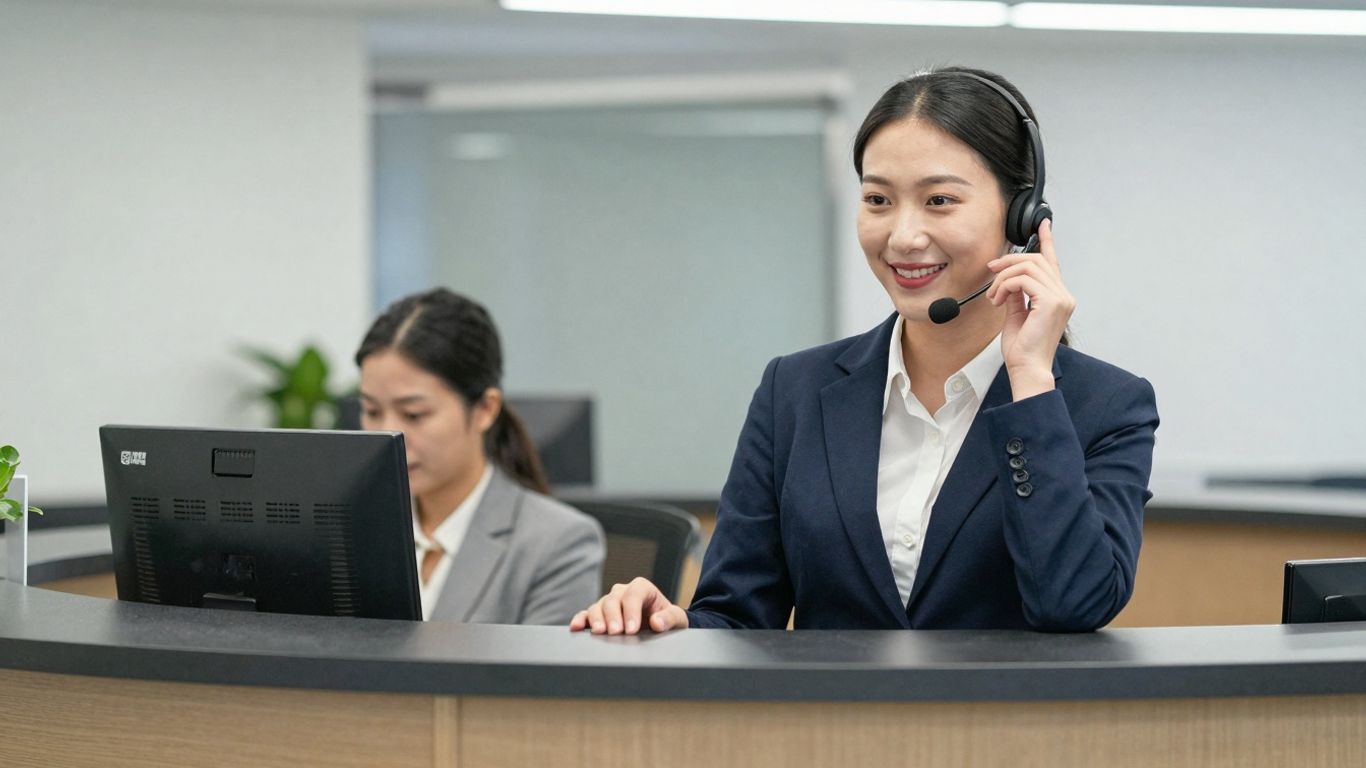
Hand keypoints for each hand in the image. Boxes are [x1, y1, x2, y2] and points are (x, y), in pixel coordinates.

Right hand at [569, 577, 689, 634]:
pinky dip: (581, 620)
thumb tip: (657, 622)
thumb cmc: (667, 620)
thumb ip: (670, 618)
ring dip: (597, 619)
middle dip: (613, 617)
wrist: (660, 627)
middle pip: (613, 600)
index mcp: (642, 588)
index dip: (631, 611)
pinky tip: (576, 627)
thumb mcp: (676, 619)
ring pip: (598, 606)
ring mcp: (609, 603)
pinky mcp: (599, 615)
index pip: (633, 594)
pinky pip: (586, 615)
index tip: (632, 630)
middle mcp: (622, 592)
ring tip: (600, 633)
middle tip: (615, 633)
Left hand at [985, 219, 1073, 399]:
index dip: (1047, 240)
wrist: (1027, 368)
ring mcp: (1060, 298)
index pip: (1053, 262)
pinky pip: (1023, 280)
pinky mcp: (1051, 302)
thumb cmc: (1023, 348)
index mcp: (1058, 296)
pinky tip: (998, 300)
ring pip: (1028, 267)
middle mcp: (1063, 295)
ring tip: (994, 295)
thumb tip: (1009, 279)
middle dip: (1009, 261)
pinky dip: (1005, 286)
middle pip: (1036, 260)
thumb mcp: (1016, 314)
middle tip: (991, 271)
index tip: (1043, 224)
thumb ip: (1016, 293)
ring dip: (1003, 277)